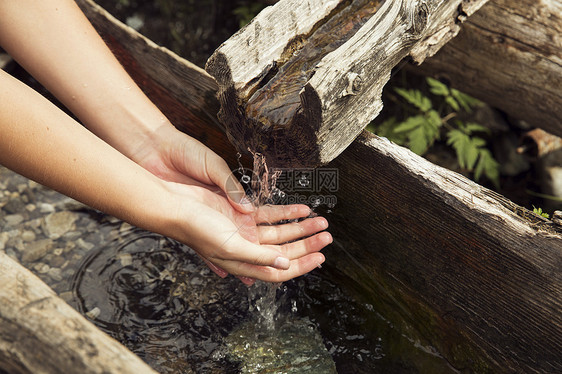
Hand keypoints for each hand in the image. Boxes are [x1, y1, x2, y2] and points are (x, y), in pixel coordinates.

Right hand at [134, 124, 330, 283]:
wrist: (175, 204)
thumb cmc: (196, 229)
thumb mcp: (230, 246)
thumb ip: (259, 257)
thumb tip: (285, 265)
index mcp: (243, 263)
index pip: (278, 271)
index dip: (300, 267)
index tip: (320, 259)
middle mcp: (247, 250)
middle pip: (284, 251)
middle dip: (307, 245)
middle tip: (327, 237)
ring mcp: (245, 231)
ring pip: (280, 232)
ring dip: (301, 228)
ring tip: (322, 222)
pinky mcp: (241, 214)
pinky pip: (270, 214)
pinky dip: (286, 213)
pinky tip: (302, 210)